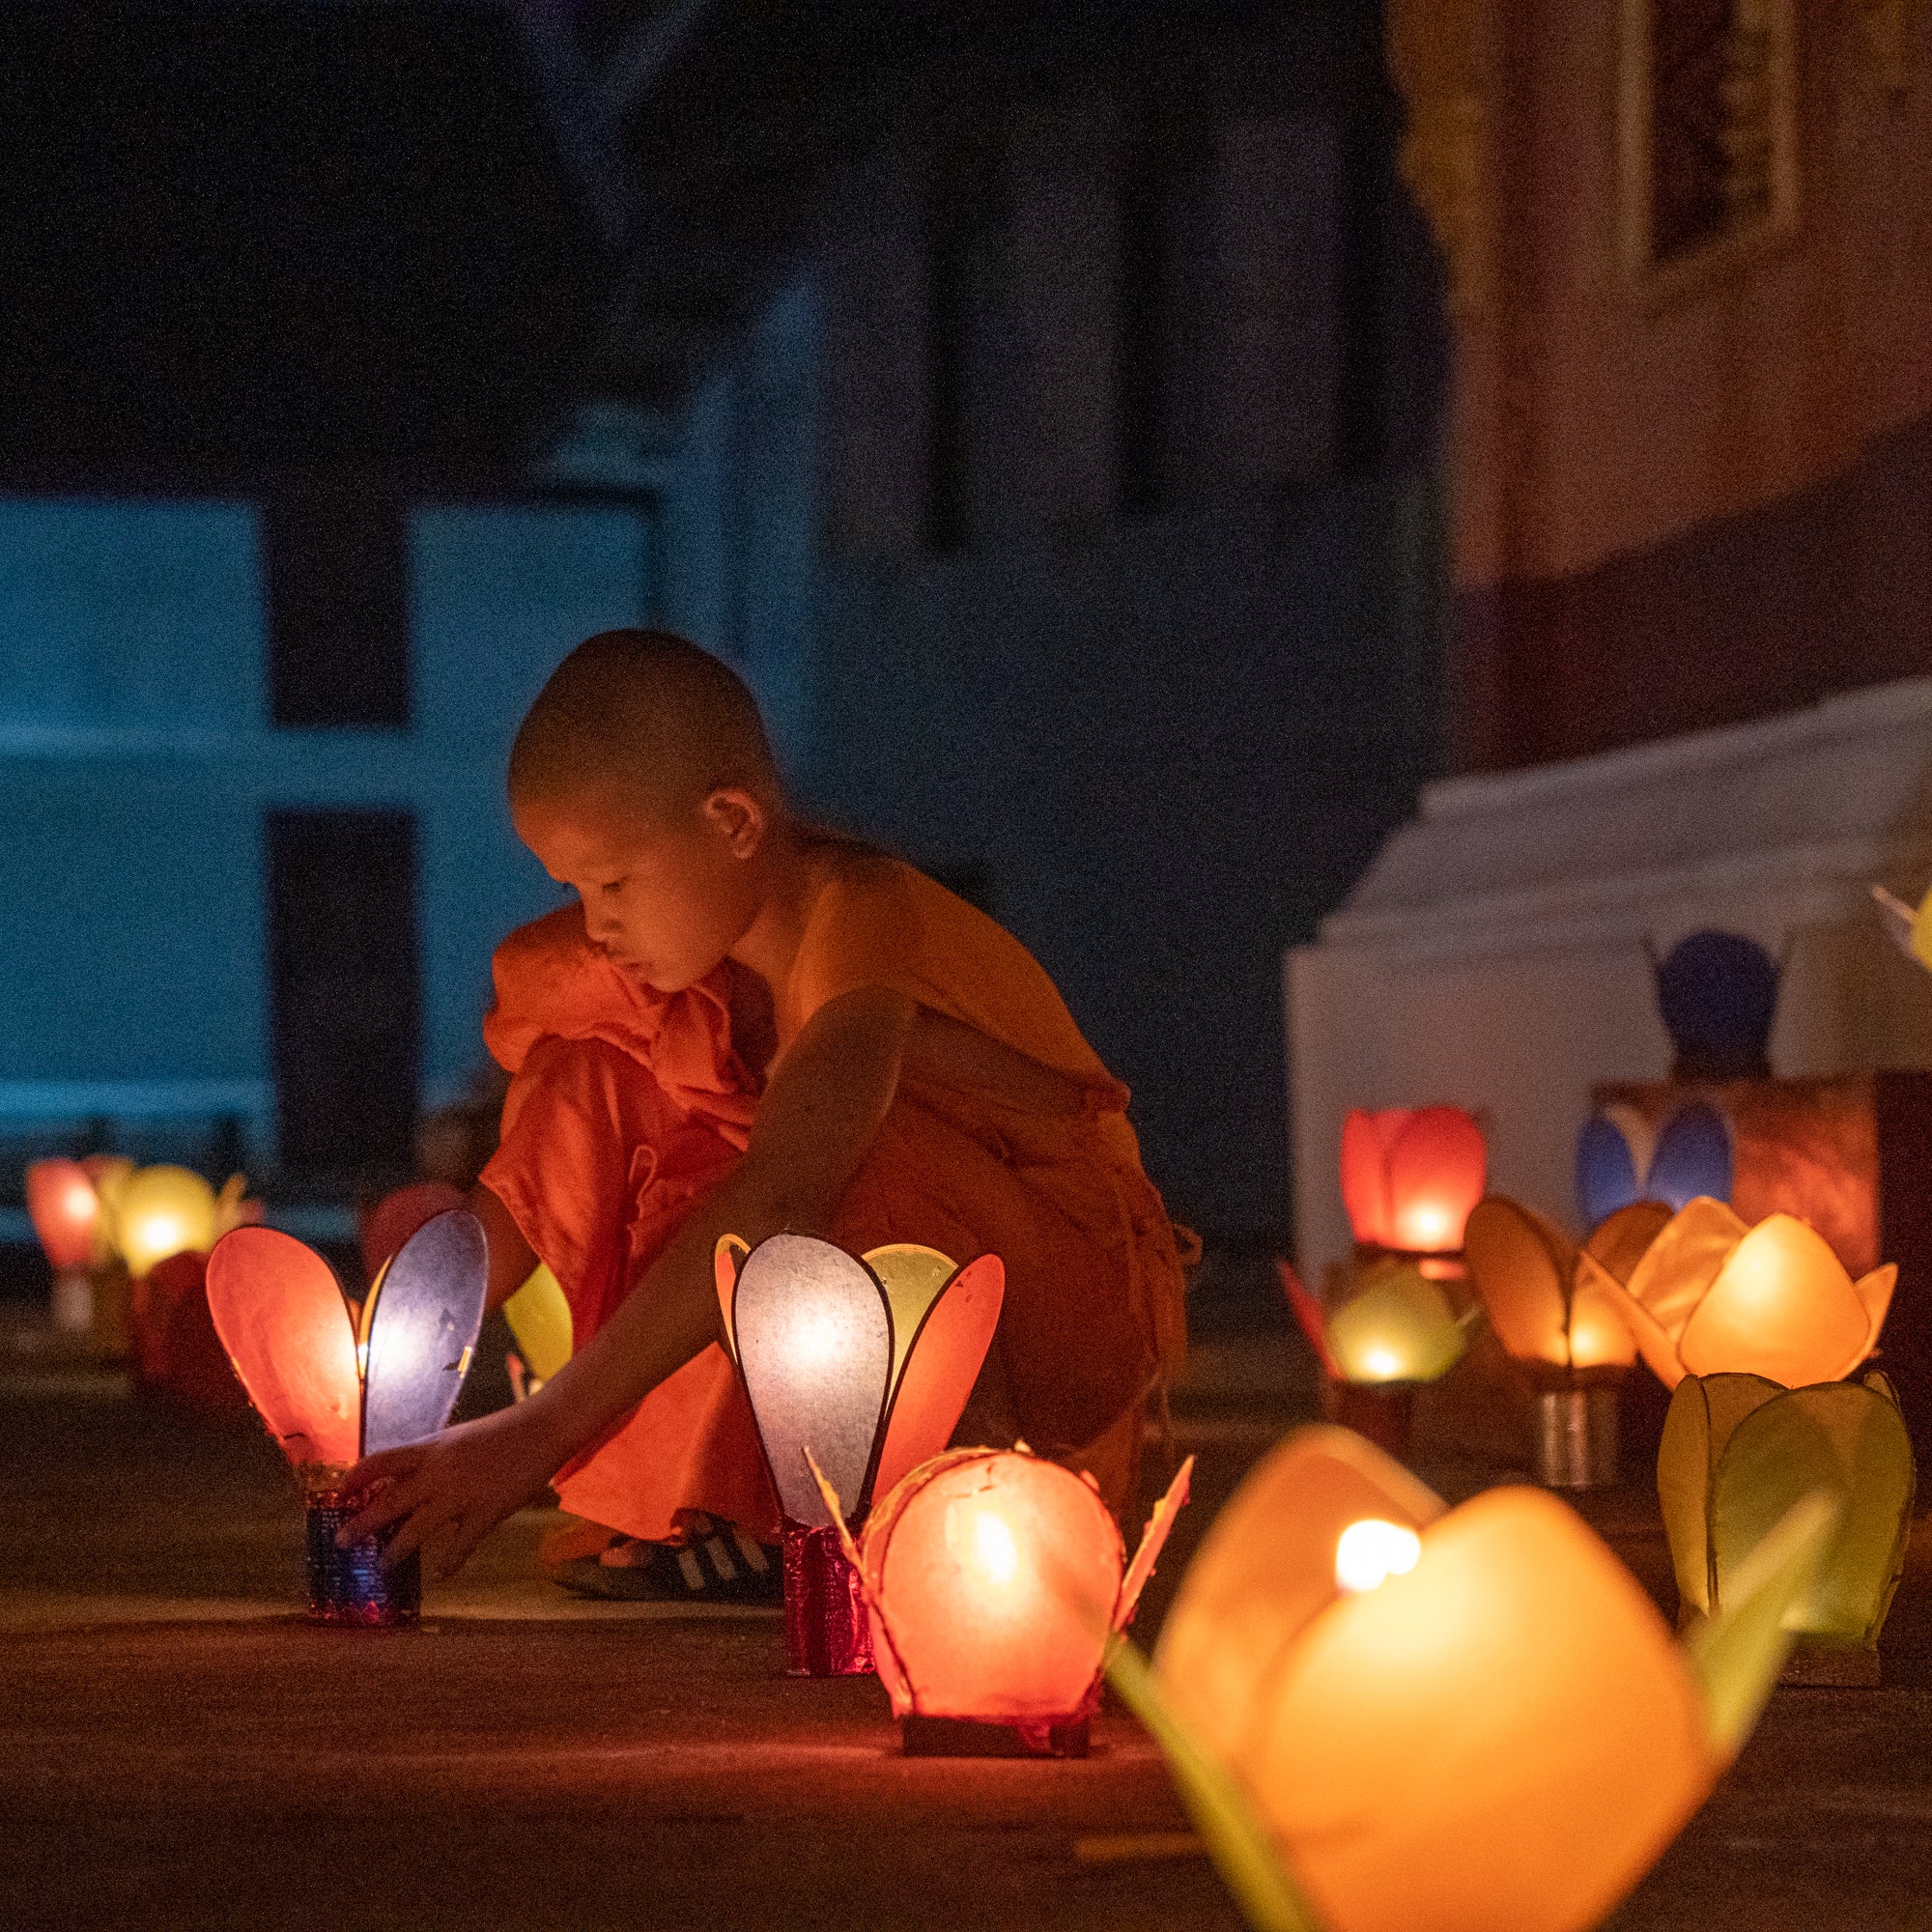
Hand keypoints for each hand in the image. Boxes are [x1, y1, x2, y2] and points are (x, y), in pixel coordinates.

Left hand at [339, 1400, 564, 1581]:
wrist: (542, 1430)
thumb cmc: (499, 1432)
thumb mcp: (455, 1439)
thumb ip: (429, 1460)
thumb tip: (399, 1481)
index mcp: (431, 1448)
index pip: (382, 1461)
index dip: (357, 1477)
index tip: (339, 1493)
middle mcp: (439, 1472)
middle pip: (390, 1502)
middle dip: (363, 1524)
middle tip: (342, 1541)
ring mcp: (461, 1495)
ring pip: (416, 1530)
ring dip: (395, 1551)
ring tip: (382, 1565)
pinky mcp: (485, 1513)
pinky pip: (459, 1546)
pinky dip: (449, 1563)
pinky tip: (441, 1573)